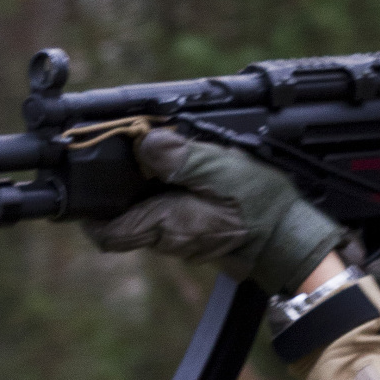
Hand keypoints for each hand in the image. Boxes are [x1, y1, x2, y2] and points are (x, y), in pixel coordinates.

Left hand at [89, 126, 341, 294]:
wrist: (293, 236)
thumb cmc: (261, 207)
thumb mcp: (221, 170)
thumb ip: (180, 157)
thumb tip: (144, 142)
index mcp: (165, 225)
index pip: (106, 232)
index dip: (88, 211)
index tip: (86, 181)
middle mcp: (168, 238)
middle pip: (122, 219)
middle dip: (115, 190)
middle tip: (119, 156)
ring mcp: (182, 238)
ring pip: (144, 215)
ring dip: (141, 189)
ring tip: (152, 157)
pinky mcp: (197, 231)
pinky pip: (168, 213)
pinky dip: (164, 193)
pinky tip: (179, 172)